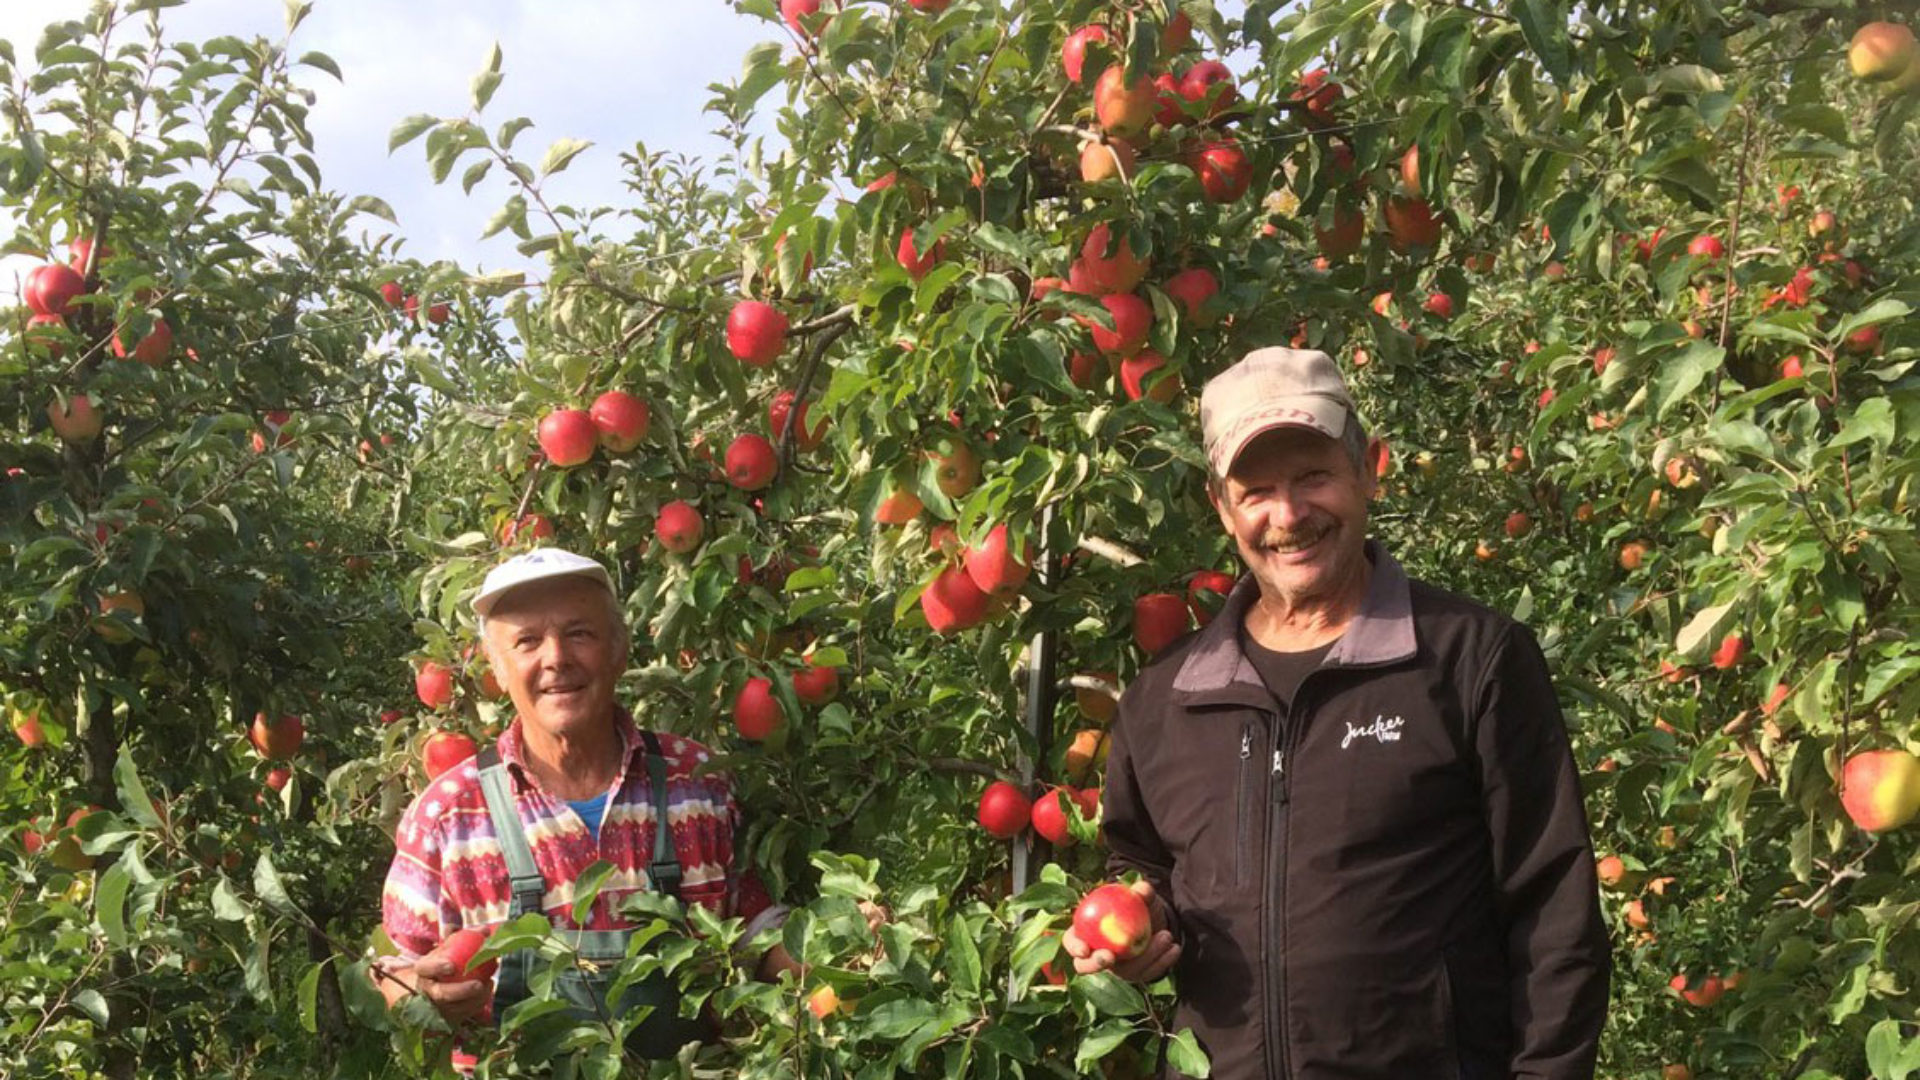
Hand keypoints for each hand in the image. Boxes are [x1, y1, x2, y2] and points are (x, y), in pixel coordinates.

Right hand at [374, 949, 493, 1025]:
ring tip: (488, 984)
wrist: (427, 987)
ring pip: (455, 1008)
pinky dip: (477, 1005)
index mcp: (423, 971)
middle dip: (460, 991)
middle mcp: (425, 991)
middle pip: (441, 995)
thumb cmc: (440, 964)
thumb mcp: (447, 949)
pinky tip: (487, 992)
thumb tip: (485, 931)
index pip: (426, 969)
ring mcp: (434, 1008)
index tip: (452, 966)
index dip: (437, 968)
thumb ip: (465, 938)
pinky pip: (463, 1015)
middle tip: (478, 984)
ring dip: (475, 999)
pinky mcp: (444, 1019)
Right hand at [1062, 879, 1180, 983]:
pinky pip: (1146, 974)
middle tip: (1111, 956)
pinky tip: (1175, 948)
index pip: (1071, 942)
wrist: (1157, 921)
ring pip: (1124, 972)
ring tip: (1166, 936)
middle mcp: (1096, 955)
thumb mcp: (1141, 897)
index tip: (1085, 948)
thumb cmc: (1139, 906)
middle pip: (1085, 968)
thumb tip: (1141, 890)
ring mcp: (1116, 969)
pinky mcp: (1136, 975)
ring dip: (1144, 958)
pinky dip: (1162, 962)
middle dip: (1095, 965)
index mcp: (1086, 933)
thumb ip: (1141, 892)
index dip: (1074, 947)